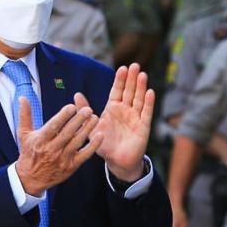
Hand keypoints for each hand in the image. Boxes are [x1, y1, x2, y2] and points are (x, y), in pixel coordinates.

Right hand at [14, 93, 102, 196]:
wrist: (31, 178)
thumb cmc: (29, 152)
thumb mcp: (24, 134)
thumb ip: (25, 115)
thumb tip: (22, 98)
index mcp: (40, 140)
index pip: (53, 126)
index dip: (63, 116)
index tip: (72, 106)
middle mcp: (51, 149)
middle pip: (67, 133)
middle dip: (78, 120)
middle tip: (88, 110)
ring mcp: (62, 158)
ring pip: (77, 142)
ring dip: (87, 130)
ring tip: (95, 118)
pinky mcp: (71, 166)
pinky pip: (84, 155)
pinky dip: (93, 146)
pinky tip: (99, 136)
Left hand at [93, 63, 154, 180]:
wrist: (116, 161)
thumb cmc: (104, 143)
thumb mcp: (92, 126)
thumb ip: (85, 110)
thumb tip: (76, 95)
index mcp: (113, 108)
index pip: (117, 91)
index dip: (120, 80)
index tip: (122, 68)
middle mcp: (125, 110)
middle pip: (129, 91)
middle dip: (132, 79)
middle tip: (134, 65)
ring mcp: (135, 117)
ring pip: (139, 99)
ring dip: (141, 87)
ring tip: (142, 74)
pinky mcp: (143, 127)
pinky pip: (146, 113)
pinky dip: (148, 103)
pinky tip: (150, 92)